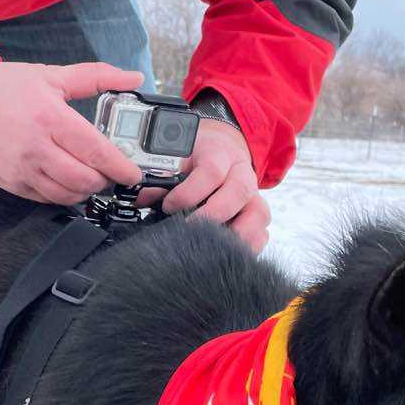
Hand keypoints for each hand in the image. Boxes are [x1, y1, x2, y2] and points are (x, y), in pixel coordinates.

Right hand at [0, 61, 145, 202]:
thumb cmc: (0, 86)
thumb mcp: (50, 75)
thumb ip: (96, 77)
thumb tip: (134, 79)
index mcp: (49, 117)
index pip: (96, 152)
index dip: (121, 167)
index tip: (134, 174)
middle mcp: (34, 148)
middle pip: (84, 180)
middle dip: (104, 180)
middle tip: (109, 171)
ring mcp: (20, 169)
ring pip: (66, 195)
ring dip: (84, 190)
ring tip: (88, 175)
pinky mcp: (8, 182)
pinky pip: (44, 199)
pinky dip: (61, 194)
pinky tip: (64, 179)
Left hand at [141, 119, 269, 251]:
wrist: (222, 150)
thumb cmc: (196, 158)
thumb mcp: (179, 158)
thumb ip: (161, 177)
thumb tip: (141, 197)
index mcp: (220, 154)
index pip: (211, 171)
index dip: (189, 192)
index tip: (169, 206)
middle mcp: (243, 173)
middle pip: (239, 191)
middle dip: (212, 215)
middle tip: (187, 230)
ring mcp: (255, 195)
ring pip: (258, 214)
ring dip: (236, 234)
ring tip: (212, 248)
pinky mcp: (259, 215)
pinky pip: (262, 233)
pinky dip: (248, 246)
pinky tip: (228, 255)